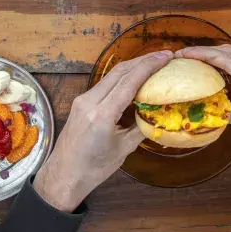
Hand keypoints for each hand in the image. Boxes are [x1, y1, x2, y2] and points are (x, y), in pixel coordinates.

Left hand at [33, 50, 172, 210]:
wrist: (64, 174)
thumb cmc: (95, 168)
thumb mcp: (124, 149)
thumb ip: (141, 127)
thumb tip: (160, 113)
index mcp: (102, 114)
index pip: (129, 81)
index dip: (149, 66)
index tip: (166, 57)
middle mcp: (90, 101)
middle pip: (119, 71)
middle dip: (143, 61)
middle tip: (164, 56)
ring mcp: (83, 99)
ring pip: (111, 75)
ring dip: (132, 66)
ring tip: (153, 63)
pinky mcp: (80, 101)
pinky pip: (104, 84)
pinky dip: (121, 77)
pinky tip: (134, 78)